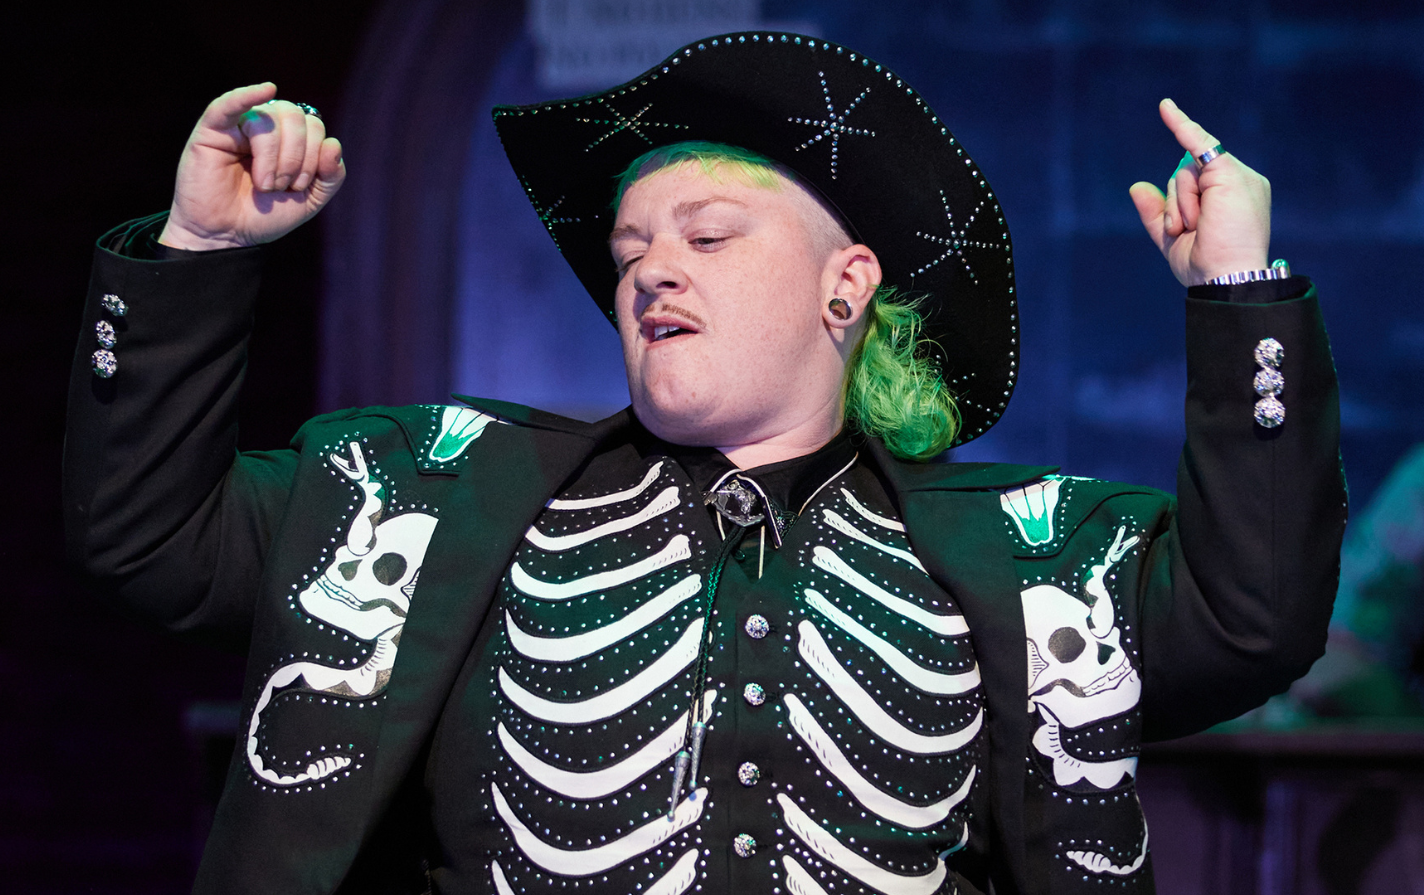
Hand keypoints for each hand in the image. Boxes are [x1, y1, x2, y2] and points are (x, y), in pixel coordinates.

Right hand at [158, 83, 345, 250]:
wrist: (226, 236)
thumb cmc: (264, 216)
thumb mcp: (309, 200)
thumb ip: (331, 176)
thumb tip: (333, 144)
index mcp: (289, 138)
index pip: (314, 126)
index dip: (314, 155)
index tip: (298, 186)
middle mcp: (265, 126)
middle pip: (294, 115)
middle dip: (295, 156)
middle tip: (281, 186)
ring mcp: (238, 125)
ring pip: (267, 117)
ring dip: (273, 156)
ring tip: (264, 184)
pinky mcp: (212, 130)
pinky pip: (228, 103)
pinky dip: (247, 94)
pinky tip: (266, 89)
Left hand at [1128, 99, 1270, 286]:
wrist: (1226, 278)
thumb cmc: (1204, 264)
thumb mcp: (1171, 238)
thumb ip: (1156, 213)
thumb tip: (1136, 186)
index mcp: (1228, 196)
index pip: (1193, 180)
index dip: (1180, 186)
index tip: (1174, 176)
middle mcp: (1236, 181)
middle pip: (1184, 175)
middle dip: (1175, 205)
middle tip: (1187, 231)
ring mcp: (1236, 175)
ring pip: (1184, 172)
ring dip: (1179, 205)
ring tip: (1196, 227)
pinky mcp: (1230, 172)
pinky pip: (1199, 143)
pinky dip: (1181, 125)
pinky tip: (1165, 108)